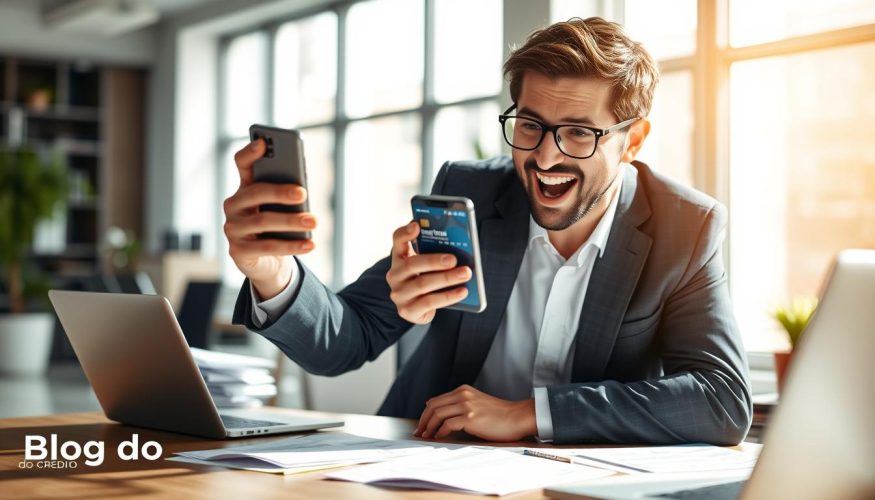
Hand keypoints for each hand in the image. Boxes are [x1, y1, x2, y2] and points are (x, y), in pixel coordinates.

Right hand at [223, 138, 316, 299]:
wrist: (268, 263)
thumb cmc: (278, 228)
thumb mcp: (284, 209)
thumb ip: (288, 195)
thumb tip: (301, 190)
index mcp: (245, 187)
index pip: (242, 164)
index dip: (250, 152)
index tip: (263, 142)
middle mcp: (233, 205)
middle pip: (255, 193)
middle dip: (280, 191)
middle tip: (303, 192)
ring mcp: (232, 228)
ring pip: (263, 221)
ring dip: (291, 221)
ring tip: (314, 221)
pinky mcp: (237, 251)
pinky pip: (267, 247)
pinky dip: (291, 246)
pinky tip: (310, 244)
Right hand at [385, 221, 471, 323]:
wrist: (418, 310)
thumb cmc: (426, 280)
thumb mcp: (427, 265)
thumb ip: (434, 253)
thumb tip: (458, 244)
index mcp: (399, 258)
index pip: (398, 240)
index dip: (406, 232)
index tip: (417, 225)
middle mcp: (395, 275)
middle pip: (412, 264)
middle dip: (435, 261)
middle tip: (454, 259)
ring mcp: (399, 294)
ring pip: (422, 284)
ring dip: (447, 278)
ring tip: (465, 274)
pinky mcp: (407, 310)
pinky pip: (429, 302)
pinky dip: (448, 296)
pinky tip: (462, 291)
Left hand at [414, 384, 536, 441]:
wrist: (518, 416)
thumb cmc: (499, 414)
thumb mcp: (477, 402)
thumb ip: (460, 404)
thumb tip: (441, 414)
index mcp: (463, 390)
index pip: (436, 400)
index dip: (425, 414)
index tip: (422, 425)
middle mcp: (463, 395)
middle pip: (433, 406)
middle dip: (423, 420)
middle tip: (420, 432)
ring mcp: (467, 406)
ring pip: (437, 414)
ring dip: (429, 427)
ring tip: (426, 436)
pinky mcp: (471, 418)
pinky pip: (448, 424)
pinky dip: (441, 432)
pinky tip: (440, 437)